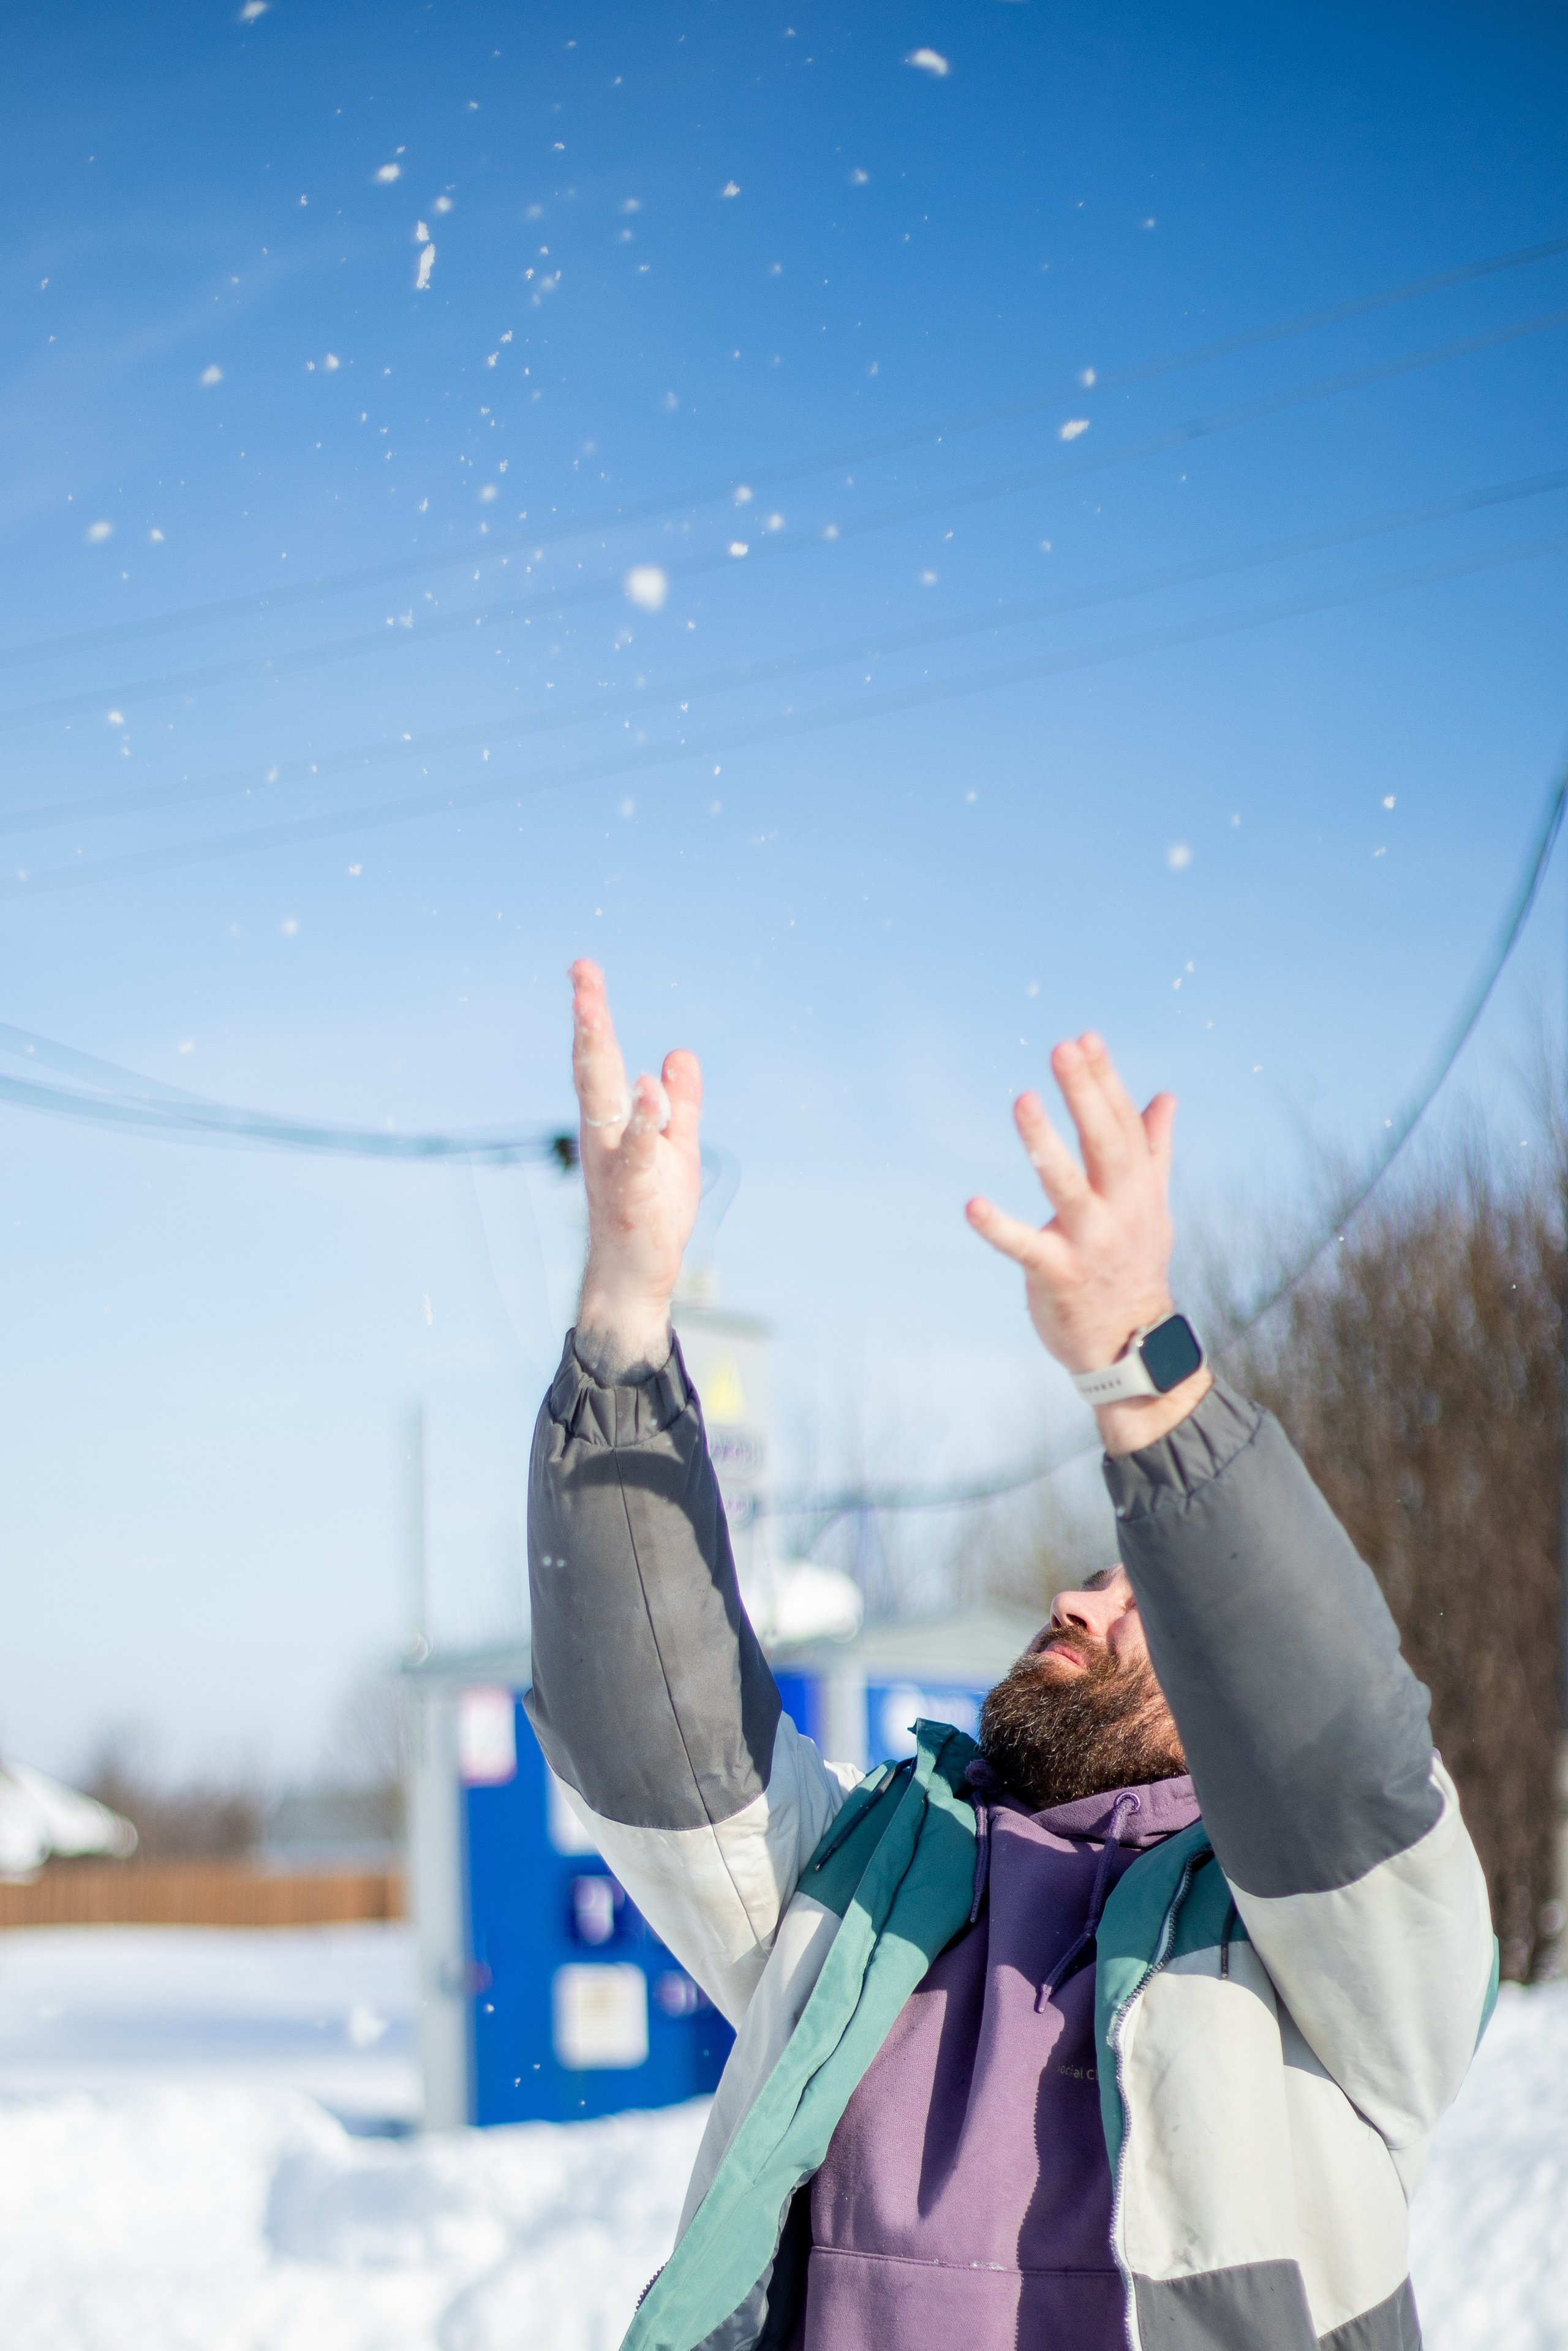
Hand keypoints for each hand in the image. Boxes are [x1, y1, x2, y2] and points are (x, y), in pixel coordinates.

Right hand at [570, 959, 702, 1376]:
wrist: (634, 1276)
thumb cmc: (650, 1213)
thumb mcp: (675, 1147)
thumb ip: (679, 1103)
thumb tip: (676, 1055)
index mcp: (611, 1120)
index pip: (601, 1058)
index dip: (593, 1014)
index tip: (583, 970)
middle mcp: (602, 1133)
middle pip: (593, 1067)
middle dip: (588, 1020)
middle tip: (580, 976)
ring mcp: (613, 1159)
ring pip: (600, 1099)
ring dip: (596, 1054)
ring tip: (593, 1012)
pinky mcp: (631, 1188)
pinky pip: (635, 1148)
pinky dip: (641, 1118)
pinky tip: (648, 1088)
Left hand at [965, 1032, 1210, 1453]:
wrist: (1132, 1346)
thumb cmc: (1133, 1266)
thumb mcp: (1151, 1205)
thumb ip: (1153, 1150)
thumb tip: (1165, 1096)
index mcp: (1139, 1189)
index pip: (1123, 1124)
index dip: (1105, 1081)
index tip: (1085, 1038)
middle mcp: (1121, 1210)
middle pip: (1104, 1142)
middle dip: (1086, 1094)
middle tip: (1063, 1049)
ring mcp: (1091, 1243)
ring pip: (1068, 1186)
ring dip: (1046, 1142)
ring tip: (1023, 1100)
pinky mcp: (1059, 1275)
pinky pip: (1025, 1247)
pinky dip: (999, 1227)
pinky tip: (971, 1205)